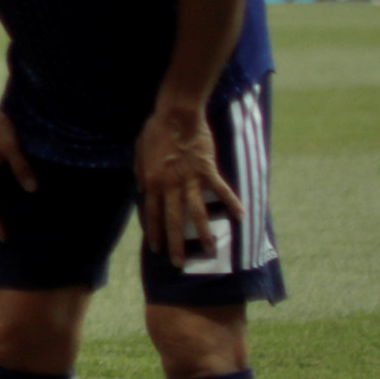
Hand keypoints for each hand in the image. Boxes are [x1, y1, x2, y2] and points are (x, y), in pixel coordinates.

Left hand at [134, 101, 242, 265]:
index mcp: (151, 182)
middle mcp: (169, 186)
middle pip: (172, 221)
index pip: (151, 215)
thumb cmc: (154, 131)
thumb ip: (140, 174)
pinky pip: (221, 191)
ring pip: (196, 213)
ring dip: (204, 234)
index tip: (158, 250)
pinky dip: (232, 204)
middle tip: (180, 263)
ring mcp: (189, 179)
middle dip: (176, 244)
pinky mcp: (207, 171)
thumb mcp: (139, 153)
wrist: (176, 115)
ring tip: (212, 251)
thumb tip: (141, 189)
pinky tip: (241, 217)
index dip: (154, 233)